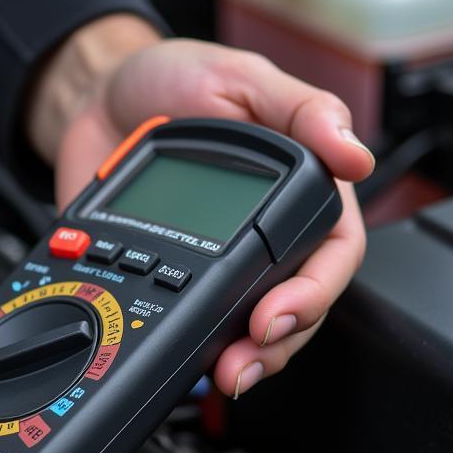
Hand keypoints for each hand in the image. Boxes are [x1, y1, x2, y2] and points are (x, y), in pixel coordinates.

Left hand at [26, 15, 373, 396]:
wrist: (97, 101)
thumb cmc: (175, 81)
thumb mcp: (241, 78)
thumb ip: (300, 111)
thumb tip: (355, 154)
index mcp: (298, 191)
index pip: (331, 253)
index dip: (313, 293)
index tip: (277, 314)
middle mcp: (267, 236)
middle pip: (296, 308)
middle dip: (277, 344)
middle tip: (244, 361)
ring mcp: (219, 263)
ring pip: (249, 328)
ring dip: (242, 359)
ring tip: (222, 373)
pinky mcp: (173, 279)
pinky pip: (190, 322)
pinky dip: (191, 347)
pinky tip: (183, 361)